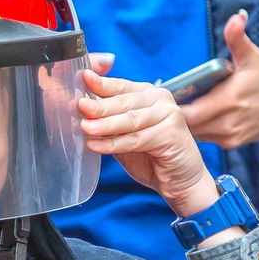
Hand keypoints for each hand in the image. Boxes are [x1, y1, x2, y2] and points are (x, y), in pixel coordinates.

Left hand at [77, 69, 218, 217]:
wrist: (180, 182)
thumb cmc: (150, 157)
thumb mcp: (123, 134)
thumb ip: (106, 120)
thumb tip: (78, 107)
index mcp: (147, 94)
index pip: (119, 86)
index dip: (100, 83)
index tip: (82, 77)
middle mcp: (160, 99)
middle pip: (124, 101)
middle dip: (100, 105)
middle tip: (80, 106)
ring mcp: (169, 114)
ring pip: (130, 120)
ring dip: (105, 125)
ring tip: (86, 128)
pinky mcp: (172, 133)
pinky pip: (136, 139)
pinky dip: (114, 144)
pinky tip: (96, 146)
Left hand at [180, 11, 258, 147]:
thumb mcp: (253, 56)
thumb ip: (238, 38)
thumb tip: (236, 17)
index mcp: (230, 100)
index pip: (190, 113)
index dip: (174, 107)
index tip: (165, 95)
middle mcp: (229, 122)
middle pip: (189, 126)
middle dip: (177, 115)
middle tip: (167, 101)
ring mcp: (231, 136)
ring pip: (196, 134)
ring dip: (186, 123)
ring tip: (180, 107)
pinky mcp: (233, 143)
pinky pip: (207, 138)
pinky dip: (198, 129)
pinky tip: (195, 116)